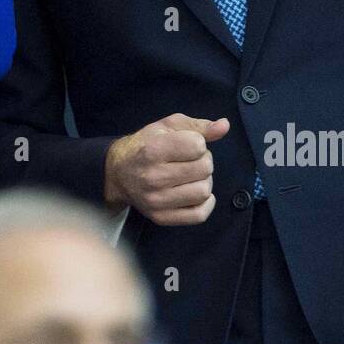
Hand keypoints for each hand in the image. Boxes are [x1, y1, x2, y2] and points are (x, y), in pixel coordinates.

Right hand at [104, 114, 229, 225]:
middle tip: (189, 160)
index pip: (197, 146)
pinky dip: (205, 203)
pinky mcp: (161, 218)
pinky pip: (199, 215)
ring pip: (204, 191)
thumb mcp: (167, 126)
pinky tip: (195, 193)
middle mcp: (153, 177)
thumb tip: (225, 126)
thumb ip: (198, 126)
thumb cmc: (145, 144)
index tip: (186, 144)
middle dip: (203, 161)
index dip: (197, 142)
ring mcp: (157, 201)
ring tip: (191, 176)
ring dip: (204, 181)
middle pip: (204, 168)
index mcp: (153, 150)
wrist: (118, 172)